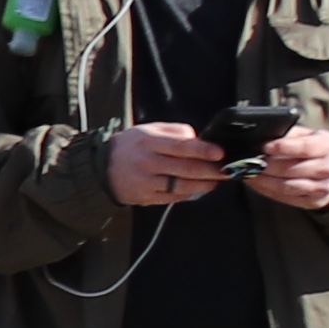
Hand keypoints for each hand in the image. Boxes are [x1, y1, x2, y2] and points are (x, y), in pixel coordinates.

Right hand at [108, 121, 235, 206]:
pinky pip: (174, 197)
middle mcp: (146, 162)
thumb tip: (199, 140)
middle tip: (228, 170)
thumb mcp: (148, 130)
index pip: (179, 146)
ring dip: (205, 184)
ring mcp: (145, 182)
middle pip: (185, 169)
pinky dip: (191, 193)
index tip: (220, 153)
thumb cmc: (131, 146)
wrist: (101, 168)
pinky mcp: (146, 197)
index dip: (202, 150)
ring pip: (182, 186)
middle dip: (210, 171)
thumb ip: (175, 132)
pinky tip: (200, 188)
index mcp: (147, 142)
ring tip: (217, 180)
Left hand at [249, 123, 328, 211]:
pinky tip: (255, 184)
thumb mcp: (312, 135)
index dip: (282, 147)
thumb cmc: (320, 149)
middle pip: (292, 169)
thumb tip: (265, 136)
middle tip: (247, 162)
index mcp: (327, 148)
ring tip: (247, 174)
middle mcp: (328, 169)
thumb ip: (291, 135)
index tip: (264, 146)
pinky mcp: (315, 201)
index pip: (304, 148)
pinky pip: (287, 198)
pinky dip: (267, 191)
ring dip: (263, 181)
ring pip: (287, 186)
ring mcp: (323, 188)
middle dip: (266, 166)